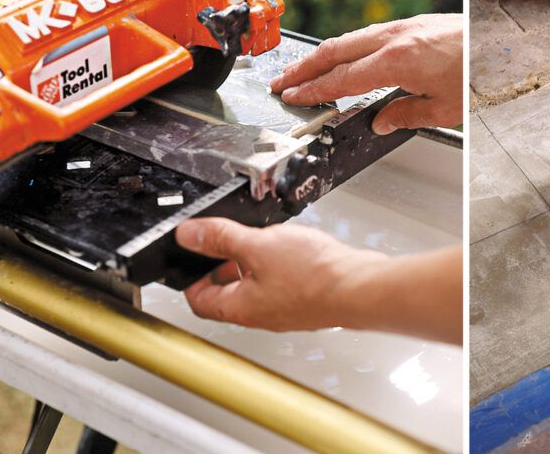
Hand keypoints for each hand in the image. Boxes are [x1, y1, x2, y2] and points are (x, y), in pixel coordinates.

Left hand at [175, 217, 385, 331]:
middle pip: (228, 293)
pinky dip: (279, 264)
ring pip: (257, 286)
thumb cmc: (316, 276)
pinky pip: (282, 283)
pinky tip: (294, 247)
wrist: (361, 287)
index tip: (191, 254)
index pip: (199, 300)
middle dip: (223, 264)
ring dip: (254, 262)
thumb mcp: (259, 246)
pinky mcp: (307, 300)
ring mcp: (285, 309)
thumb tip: (189, 235)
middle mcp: (261, 314)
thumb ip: (221, 238)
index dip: (190, 275)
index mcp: (239, 307)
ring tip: (263, 239)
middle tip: (226, 241)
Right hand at [269, 14, 462, 134]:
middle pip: (335, 51)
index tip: (293, 97)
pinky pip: (368, 34)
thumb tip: (382, 121)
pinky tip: (344, 57)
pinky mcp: (414, 23)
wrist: (500, 42)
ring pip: (350, 38)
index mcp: (398, 61)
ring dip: (323, 55)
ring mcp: (404, 27)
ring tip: (304, 70)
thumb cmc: (479, 74)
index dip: (313, 90)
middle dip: (304, 68)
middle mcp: (395, 38)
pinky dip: (347, 47)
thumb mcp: (445, 108)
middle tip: (282, 82)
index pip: (342, 79)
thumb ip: (407, 114)